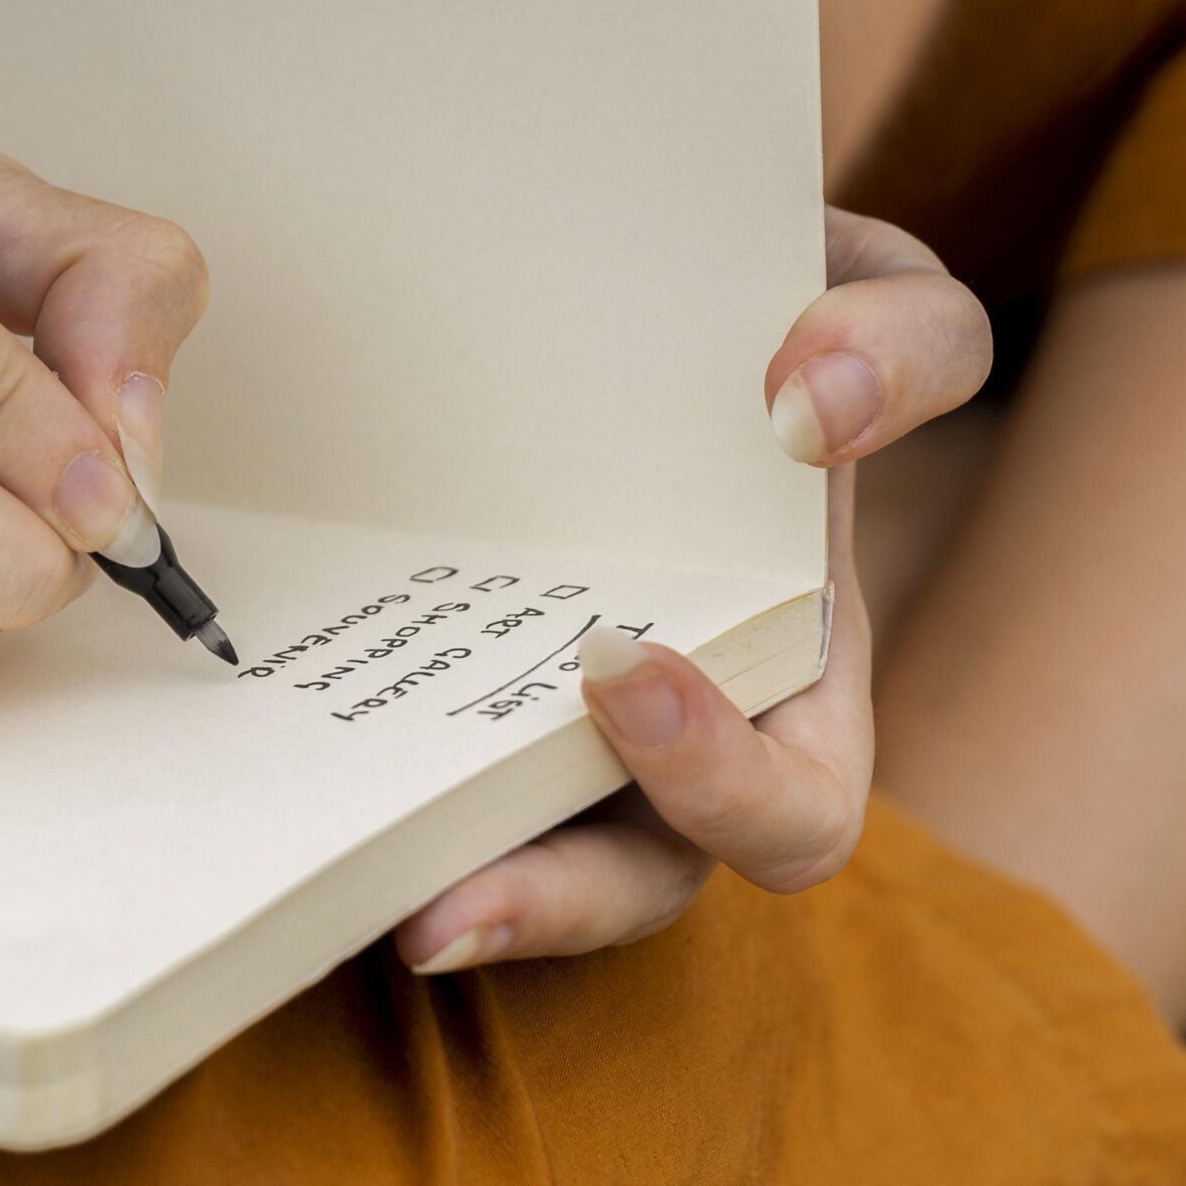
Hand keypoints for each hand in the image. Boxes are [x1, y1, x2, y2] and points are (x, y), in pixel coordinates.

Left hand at [393, 208, 992, 974]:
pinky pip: (415, 791)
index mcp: (785, 674)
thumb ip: (898, 338)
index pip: (797, 808)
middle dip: (559, 901)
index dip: (719, 783)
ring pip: (521, 871)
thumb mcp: (859, 296)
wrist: (628, 284)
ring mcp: (553, 730)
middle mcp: (674, 735)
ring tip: (371, 902)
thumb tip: (812, 406)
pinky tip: (288, 783)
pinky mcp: (439, 697)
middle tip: (448, 898)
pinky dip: (368, 806)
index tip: (613, 668)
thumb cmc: (755, 311)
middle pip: (630, 888)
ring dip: (455, 898)